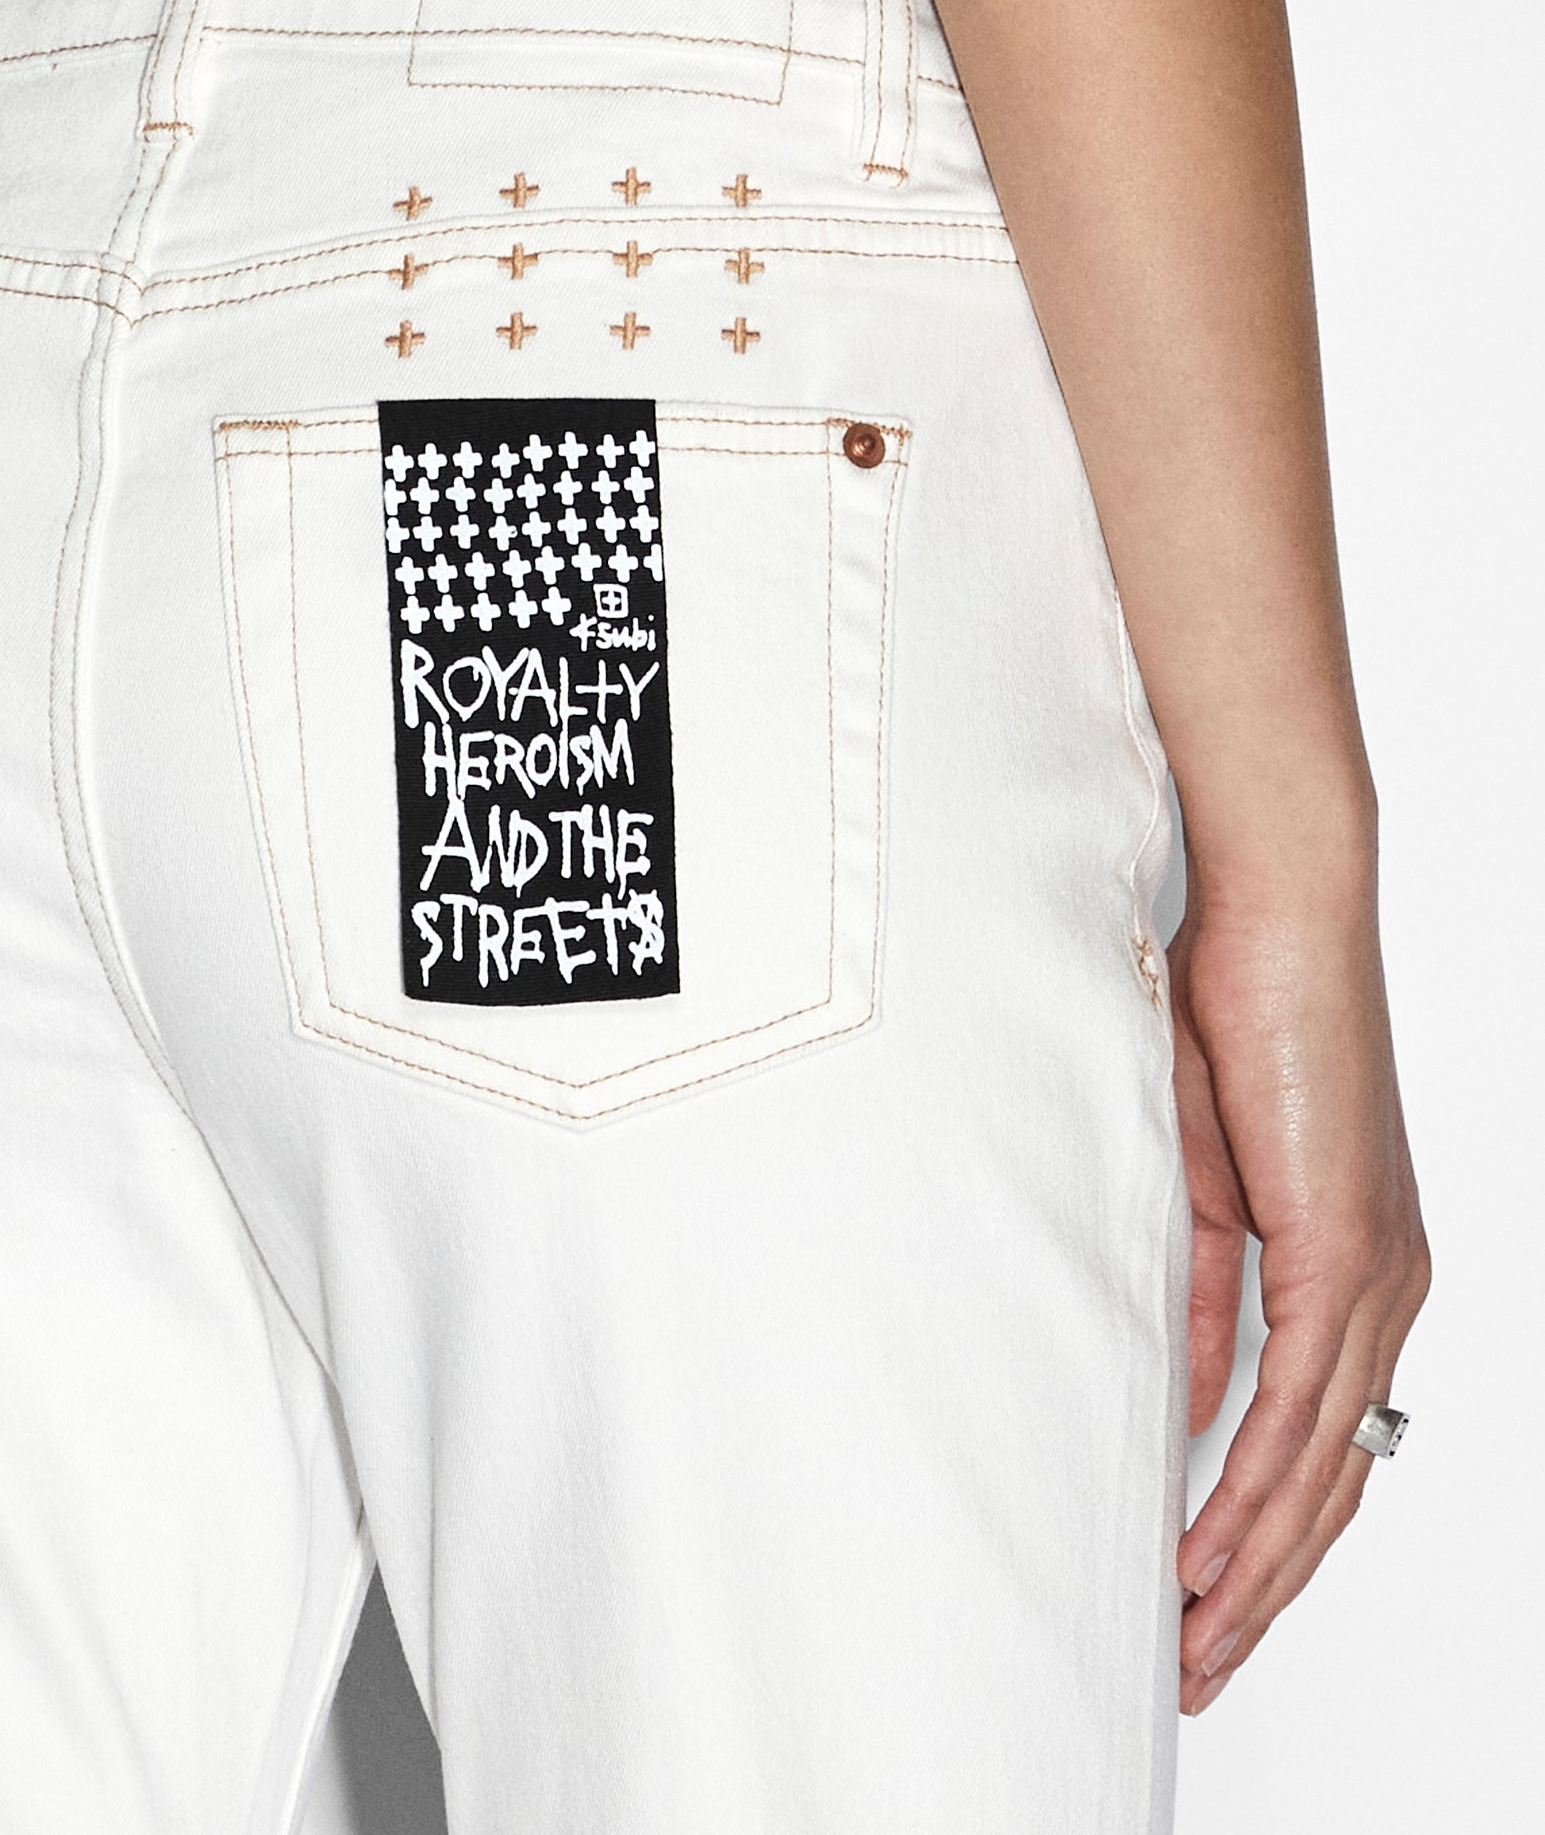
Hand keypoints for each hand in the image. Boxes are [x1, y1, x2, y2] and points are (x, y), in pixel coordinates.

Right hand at [1168, 855, 1430, 1716]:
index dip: (1270, 1534)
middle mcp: (1388, 1286)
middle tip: (1201, 1661)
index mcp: (1360, 1266)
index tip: (1210, 1600)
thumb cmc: (1236, 1020)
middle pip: (1336, 1479)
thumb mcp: (1204, 1181)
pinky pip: (1304, 1396)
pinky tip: (1215, 1544)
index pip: (1324, 1439)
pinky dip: (1256, 1480)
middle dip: (1266, 1586)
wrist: (1277, 917)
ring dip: (1257, 1561)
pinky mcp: (1345, 1245)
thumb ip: (1207, 1287)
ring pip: (1327, 1461)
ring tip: (1198, 1637)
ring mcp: (1377, 1270)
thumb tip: (1191, 1386)